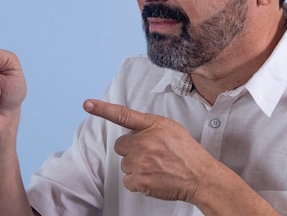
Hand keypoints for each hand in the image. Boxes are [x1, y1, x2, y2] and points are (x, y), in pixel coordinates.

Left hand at [83, 99, 217, 202]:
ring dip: (136, 167)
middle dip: (131, 151)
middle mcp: (143, 141)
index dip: (103, 109)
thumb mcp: (170, 128)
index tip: (87, 104)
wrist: (199, 176)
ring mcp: (140, 161)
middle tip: (151, 155)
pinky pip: (128, 181)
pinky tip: (154, 178)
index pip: (123, 114)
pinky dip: (138, 183)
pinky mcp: (140, 180)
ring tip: (157, 167)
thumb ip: (149, 126)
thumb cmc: (186, 152)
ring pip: (125, 165)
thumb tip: (134, 132)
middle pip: (121, 146)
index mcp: (151, 125)